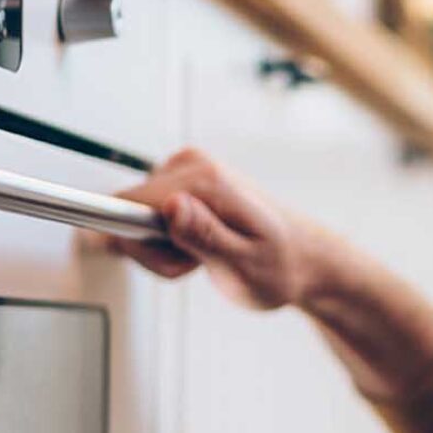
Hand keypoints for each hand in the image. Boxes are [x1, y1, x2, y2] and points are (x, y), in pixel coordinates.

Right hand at [106, 147, 332, 308]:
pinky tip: (202, 249)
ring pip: (138, 217)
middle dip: (154, 251)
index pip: (127, 203)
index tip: (169, 261)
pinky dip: (172, 242)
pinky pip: (152, 216)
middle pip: (129, 211)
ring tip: (205, 259)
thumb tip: (170, 206)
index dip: (136, 243)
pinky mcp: (186, 183)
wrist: (305, 260)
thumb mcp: (244, 264)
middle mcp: (194, 166)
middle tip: (197, 266)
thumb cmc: (281, 267)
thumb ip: (204, 236)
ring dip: (164, 250)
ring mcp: (189, 171)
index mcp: (206, 180)